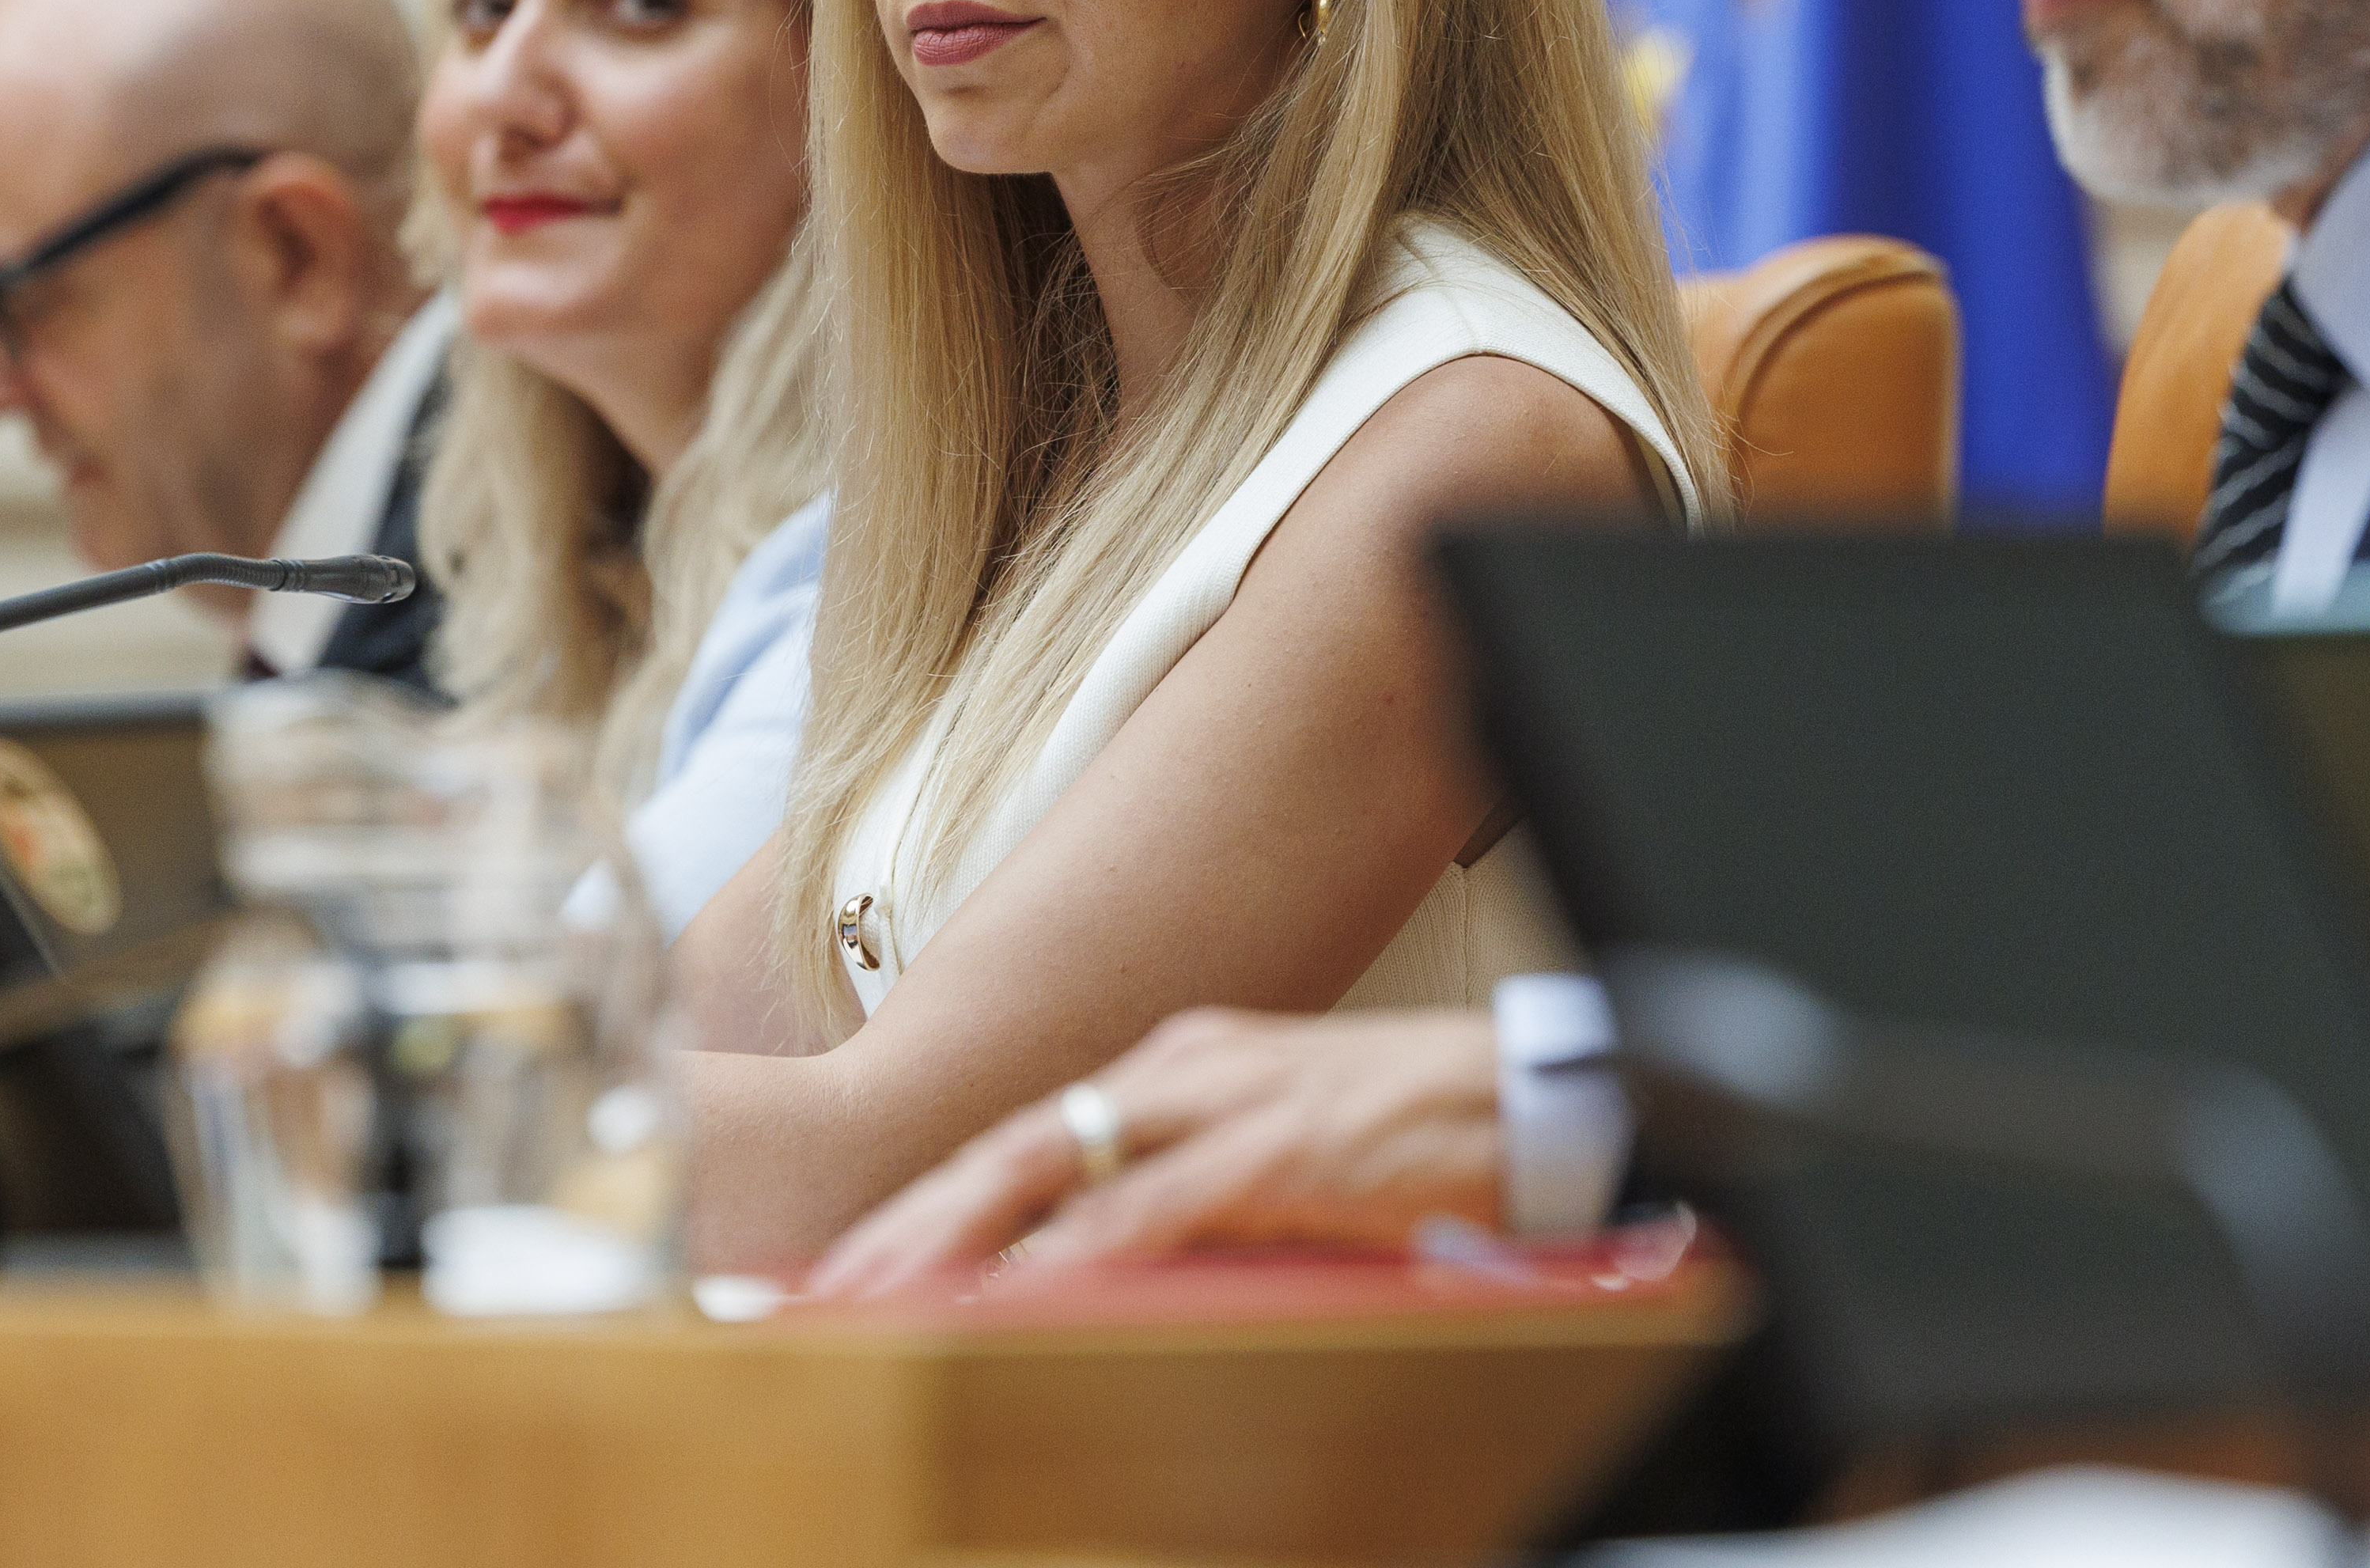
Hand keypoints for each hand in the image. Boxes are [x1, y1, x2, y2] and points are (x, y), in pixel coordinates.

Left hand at [806, 1007, 1505, 1296]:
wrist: (1537, 1097)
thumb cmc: (1418, 1136)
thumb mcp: (1281, 1160)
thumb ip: (1195, 1198)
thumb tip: (1107, 1268)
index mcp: (1183, 1068)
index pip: (1028, 1137)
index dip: (934, 1204)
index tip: (862, 1265)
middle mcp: (1187, 1071)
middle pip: (1014, 1143)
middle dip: (915, 1222)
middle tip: (832, 1292)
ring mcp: (1231, 1103)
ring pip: (1059, 1164)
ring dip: (963, 1240)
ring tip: (890, 1301)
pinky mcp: (1282, 1150)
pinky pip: (1153, 1208)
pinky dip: (1076, 1252)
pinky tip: (1020, 1291)